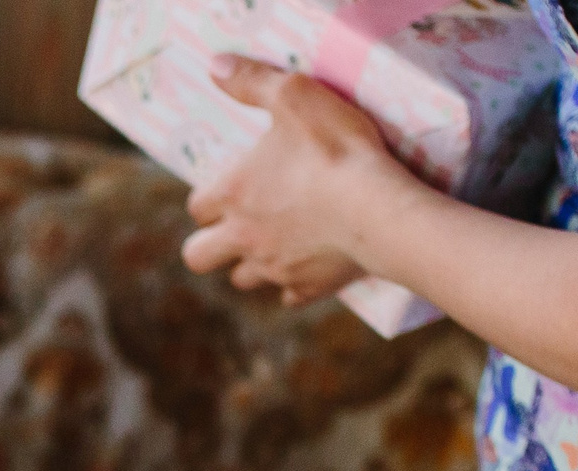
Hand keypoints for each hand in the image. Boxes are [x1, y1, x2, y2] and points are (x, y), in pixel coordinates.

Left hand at [180, 55, 415, 305]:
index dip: (208, 198)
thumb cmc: (335, 150)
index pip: (196, 207)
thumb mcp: (293, 95)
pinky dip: (294, 283)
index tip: (230, 187)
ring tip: (275, 241)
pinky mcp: (307, 288)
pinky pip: (288, 297)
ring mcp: (274, 268)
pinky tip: (311, 263)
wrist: (380, 209)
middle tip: (236, 225)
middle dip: (209, 244)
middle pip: (198, 256)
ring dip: (251, 263)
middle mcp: (244, 238)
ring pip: (242, 279)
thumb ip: (251, 81)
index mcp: (233, 195)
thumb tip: (216, 67)